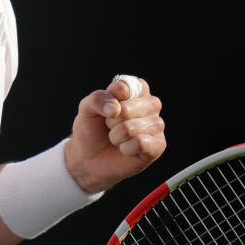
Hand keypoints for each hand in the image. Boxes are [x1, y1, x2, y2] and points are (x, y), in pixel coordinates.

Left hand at [64, 76, 165, 193]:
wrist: (89, 158)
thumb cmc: (91, 129)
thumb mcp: (86, 108)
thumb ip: (98, 99)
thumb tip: (116, 108)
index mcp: (135, 90)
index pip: (125, 86)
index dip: (110, 100)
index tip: (105, 110)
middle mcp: (150, 104)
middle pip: (129, 108)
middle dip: (112, 121)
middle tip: (109, 126)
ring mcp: (156, 124)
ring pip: (134, 127)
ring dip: (117, 135)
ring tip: (116, 138)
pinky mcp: (158, 145)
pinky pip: (141, 143)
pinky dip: (126, 148)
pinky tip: (125, 149)